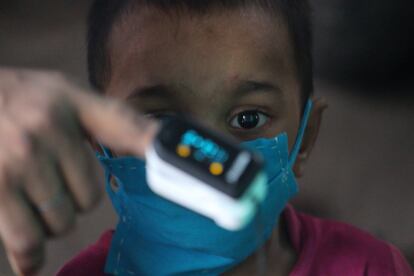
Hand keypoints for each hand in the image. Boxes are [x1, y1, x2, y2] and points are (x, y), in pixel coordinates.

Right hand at [0, 67, 158, 274]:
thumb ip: (107, 119)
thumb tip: (156, 143)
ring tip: (34, 198)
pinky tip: (31, 259)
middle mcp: (47, 130)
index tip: (184, 174)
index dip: (160, 153)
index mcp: (72, 103)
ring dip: (52, 222)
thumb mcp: (63, 93)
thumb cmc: (16, 100)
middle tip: (53, 182)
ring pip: (61, 222)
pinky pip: (27, 241)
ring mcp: (18, 162)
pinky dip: (31, 257)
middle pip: (89, 197)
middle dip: (74, 199)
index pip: (130, 131)